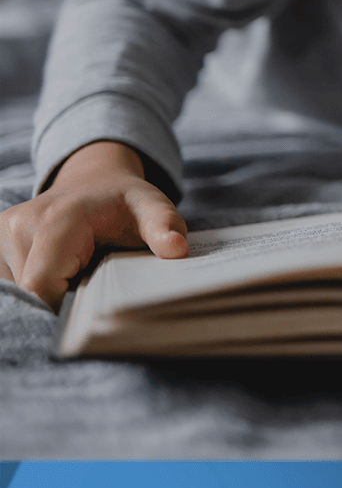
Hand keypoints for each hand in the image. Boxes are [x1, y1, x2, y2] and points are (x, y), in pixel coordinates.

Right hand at [0, 140, 186, 309]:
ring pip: (18, 291)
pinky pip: (11, 283)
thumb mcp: (153, 208)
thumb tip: (177, 250)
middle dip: (58, 302)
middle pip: (28, 292)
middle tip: (91, 291)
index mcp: (57, 218)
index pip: (41, 283)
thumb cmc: (125, 201)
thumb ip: (165, 227)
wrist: (94, 181)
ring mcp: (1, 234)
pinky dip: (36, 289)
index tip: (94, 306)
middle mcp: (20, 225)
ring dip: (48, 295)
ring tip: (78, 277)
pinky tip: (61, 276)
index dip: (64, 306)